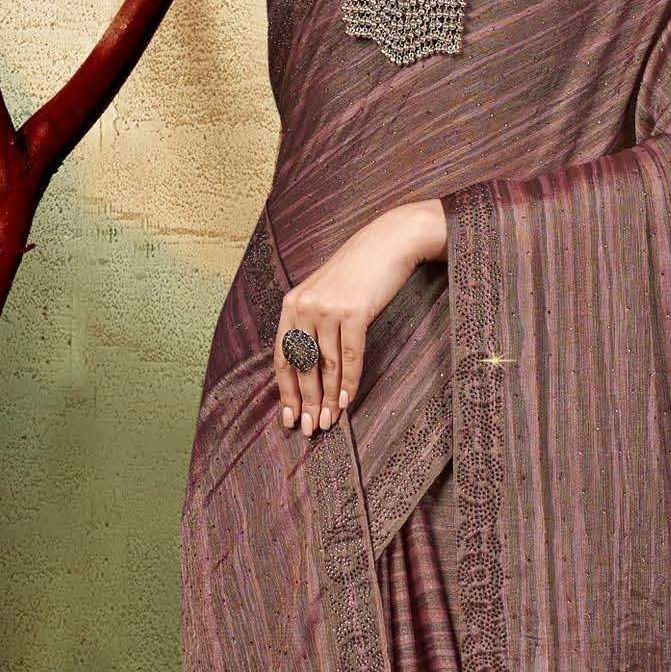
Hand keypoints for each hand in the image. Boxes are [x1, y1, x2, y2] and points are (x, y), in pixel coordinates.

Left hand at [273, 200, 446, 436]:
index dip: (285, 390)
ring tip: (328, 422)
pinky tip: (346, 401)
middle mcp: (304, 307)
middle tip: (309, 429)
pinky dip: (348, 382)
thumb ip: (312, 323)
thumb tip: (308, 367)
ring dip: (327, 398)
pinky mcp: (353, 312)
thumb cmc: (358, 272)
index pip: (282, 356)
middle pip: (301, 366)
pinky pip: (349, 356)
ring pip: (324, 365)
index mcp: (291, 304)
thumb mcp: (325, 293)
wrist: (388, 242)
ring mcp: (328, 309)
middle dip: (305, 402)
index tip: (288, 416)